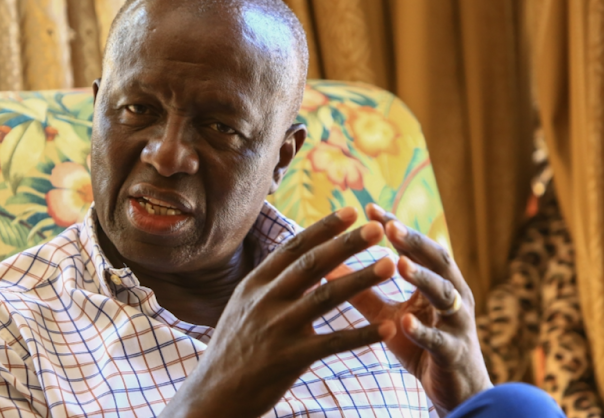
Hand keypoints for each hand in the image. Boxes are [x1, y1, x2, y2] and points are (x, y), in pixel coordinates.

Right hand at [162, 207, 396, 417]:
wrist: (213, 393)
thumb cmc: (234, 347)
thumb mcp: (243, 304)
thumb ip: (270, 281)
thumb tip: (295, 253)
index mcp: (255, 284)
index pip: (293, 247)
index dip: (324, 228)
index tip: (351, 211)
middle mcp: (265, 300)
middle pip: (312, 264)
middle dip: (347, 244)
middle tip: (378, 228)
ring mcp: (277, 328)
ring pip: (325, 297)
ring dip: (361, 279)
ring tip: (390, 265)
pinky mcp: (289, 358)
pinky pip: (332, 343)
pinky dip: (361, 334)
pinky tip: (386, 328)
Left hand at [327, 204, 491, 415]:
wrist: (454, 392)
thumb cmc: (420, 346)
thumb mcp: (388, 315)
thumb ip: (363, 291)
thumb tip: (328, 266)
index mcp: (438, 282)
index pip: (418, 247)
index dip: (397, 227)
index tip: (371, 208)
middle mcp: (454, 297)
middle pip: (438, 261)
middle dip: (414, 242)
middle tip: (389, 227)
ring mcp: (458, 325)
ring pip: (445, 296)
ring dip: (422, 278)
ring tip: (399, 264)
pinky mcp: (454, 354)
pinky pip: (440, 340)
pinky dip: (423, 330)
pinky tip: (404, 322)